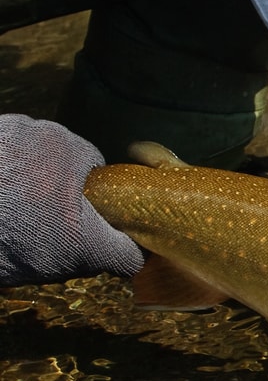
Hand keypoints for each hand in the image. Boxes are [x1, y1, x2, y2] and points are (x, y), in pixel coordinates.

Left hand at [0, 115, 143, 286]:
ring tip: (5, 217)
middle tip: (32, 225)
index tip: (67, 224)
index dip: (83, 200)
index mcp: (66, 143)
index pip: (90, 169)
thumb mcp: (84, 252)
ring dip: (14, 184)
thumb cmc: (20, 238)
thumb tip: (142, 254)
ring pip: (16, 160)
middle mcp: (27, 125)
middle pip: (50, 161)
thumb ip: (123, 251)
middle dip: (46, 189)